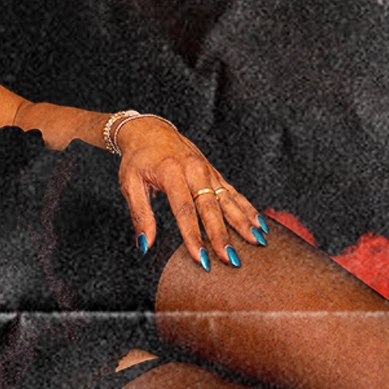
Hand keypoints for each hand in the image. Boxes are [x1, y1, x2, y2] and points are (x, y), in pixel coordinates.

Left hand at [115, 118, 266, 266]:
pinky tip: (259, 223)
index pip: (184, 210)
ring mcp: (207, 171)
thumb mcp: (129, 184)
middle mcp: (194, 170)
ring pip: (228, 200)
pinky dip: (248, 208)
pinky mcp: (214, 173)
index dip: (193, 236)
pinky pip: (234, 193)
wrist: (149, 130)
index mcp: (171, 172)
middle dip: (222, 235)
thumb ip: (140, 215)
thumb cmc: (138, 159)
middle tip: (231, 258)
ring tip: (257, 241)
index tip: (200, 258)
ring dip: (243, 222)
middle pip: (211, 207)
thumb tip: (144, 245)